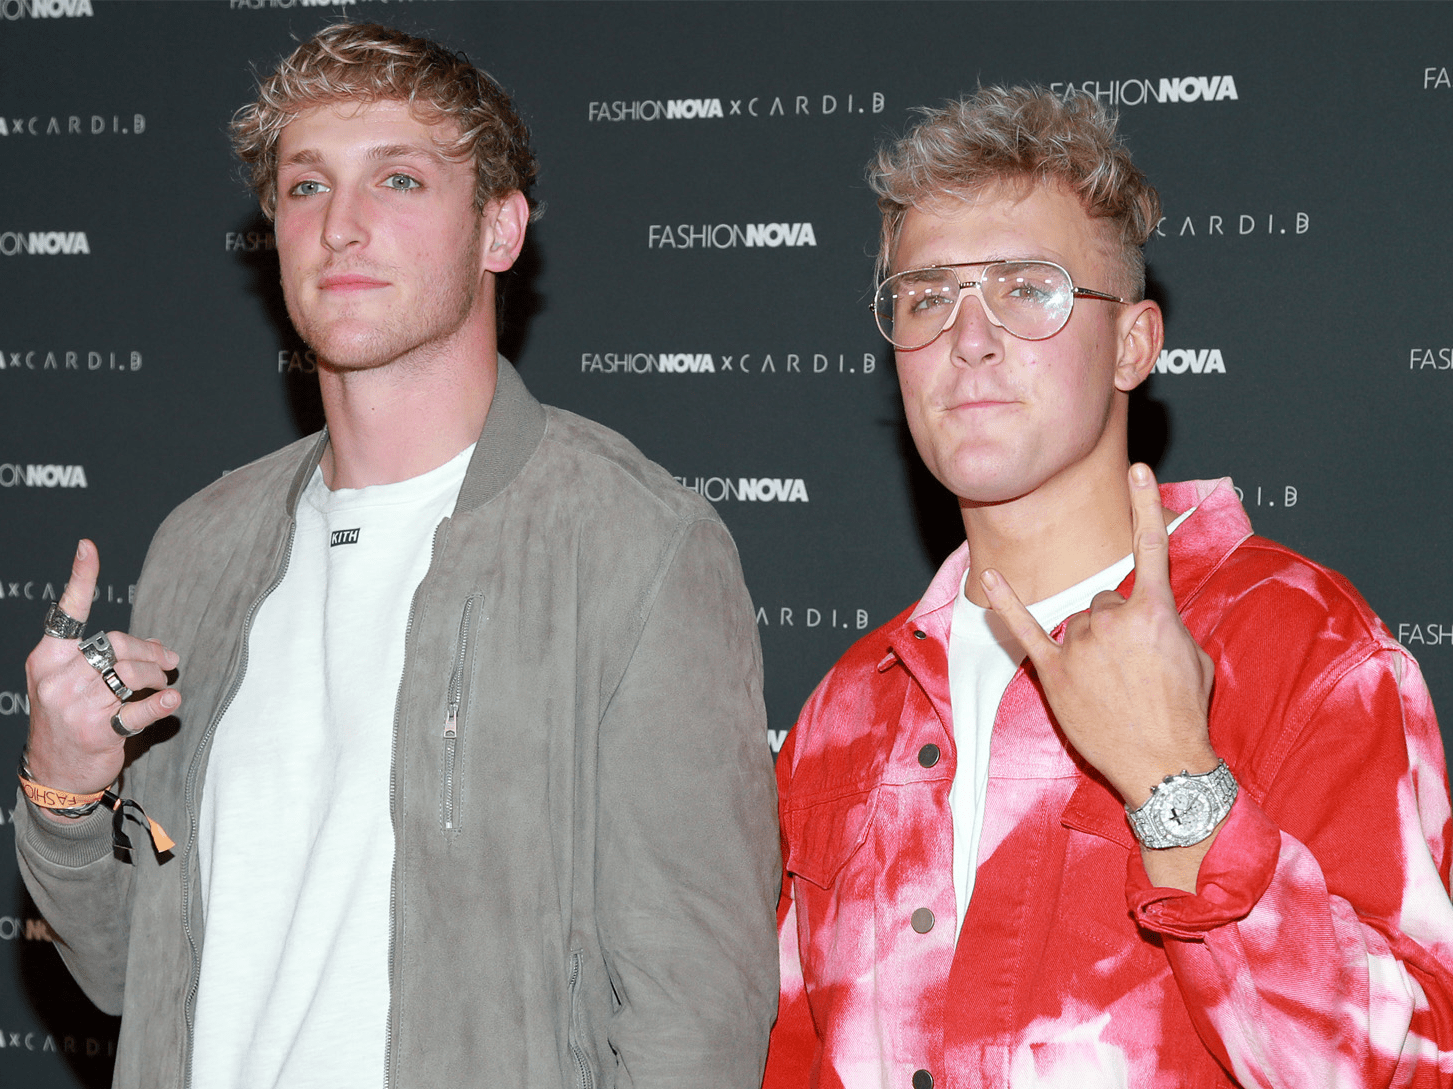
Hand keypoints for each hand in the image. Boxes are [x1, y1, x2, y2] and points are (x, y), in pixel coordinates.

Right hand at [24, 540, 179, 806]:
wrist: (54, 773)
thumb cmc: (68, 720)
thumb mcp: (69, 684)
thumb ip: (101, 659)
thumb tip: (156, 645)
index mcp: (48, 661)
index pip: (66, 615)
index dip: (79, 579)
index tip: (88, 548)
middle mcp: (59, 679)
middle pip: (115, 644)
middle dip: (148, 650)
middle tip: (168, 661)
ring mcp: (77, 706)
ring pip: (130, 672)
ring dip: (157, 675)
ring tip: (165, 683)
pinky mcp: (98, 732)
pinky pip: (138, 710)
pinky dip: (160, 703)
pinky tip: (172, 700)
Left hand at [980, 465, 1216, 808]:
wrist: (1164, 766)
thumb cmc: (1183, 714)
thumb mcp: (1193, 657)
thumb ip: (1165, 624)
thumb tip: (1145, 616)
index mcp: (1155, 613)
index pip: (1150, 548)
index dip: (1146, 505)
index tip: (1136, 470)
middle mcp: (1113, 619)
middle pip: (1104, 599)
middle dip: (1115, 625)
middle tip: (1131, 668)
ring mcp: (1080, 645)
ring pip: (1078, 620)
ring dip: (1090, 642)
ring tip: (1110, 683)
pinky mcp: (1053, 671)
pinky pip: (1024, 629)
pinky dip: (1005, 603)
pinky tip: (990, 574)